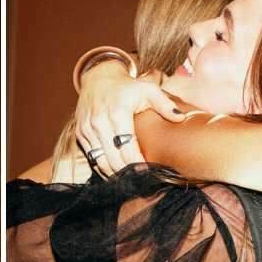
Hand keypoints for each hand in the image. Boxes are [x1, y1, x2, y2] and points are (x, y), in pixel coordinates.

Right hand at [76, 60, 184, 176]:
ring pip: (101, 163)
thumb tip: (180, 118)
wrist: (98, 78)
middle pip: (114, 160)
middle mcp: (100, 123)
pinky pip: (92, 158)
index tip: (151, 174)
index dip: (139, 166)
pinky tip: (117, 173)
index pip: (128, 150)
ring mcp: (88, 130)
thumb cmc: (127, 86)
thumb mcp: (148, 90)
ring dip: (116, 175)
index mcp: (118, 114)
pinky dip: (104, 168)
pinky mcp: (81, 134)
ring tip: (131, 182)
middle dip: (129, 175)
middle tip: (143, 183)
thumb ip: (164, 104)